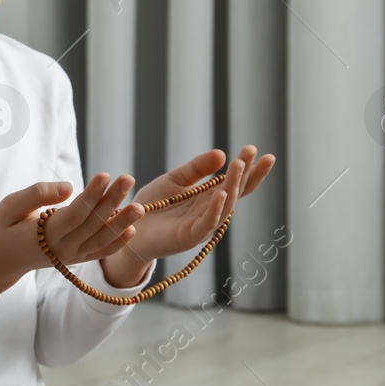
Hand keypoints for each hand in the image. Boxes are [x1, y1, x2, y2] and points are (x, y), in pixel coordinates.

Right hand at [0, 173, 140, 300]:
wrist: (2, 259)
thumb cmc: (4, 227)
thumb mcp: (10, 207)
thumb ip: (36, 194)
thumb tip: (68, 187)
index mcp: (46, 235)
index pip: (76, 213)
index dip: (92, 195)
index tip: (105, 174)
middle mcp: (64, 249)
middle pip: (94, 224)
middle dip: (112, 200)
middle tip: (128, 178)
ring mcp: (73, 256)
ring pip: (102, 239)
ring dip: (123, 223)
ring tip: (140, 206)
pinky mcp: (77, 258)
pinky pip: (101, 252)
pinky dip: (117, 243)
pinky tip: (131, 229)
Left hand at [99, 145, 275, 286]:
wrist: (129, 225)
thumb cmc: (153, 205)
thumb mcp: (175, 179)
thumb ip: (196, 168)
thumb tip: (222, 154)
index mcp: (209, 197)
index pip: (235, 182)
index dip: (248, 168)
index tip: (255, 149)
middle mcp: (211, 211)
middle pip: (236, 192)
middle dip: (246, 173)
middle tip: (252, 151)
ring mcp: (203, 225)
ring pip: (225, 206)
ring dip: (233, 185)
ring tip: (238, 165)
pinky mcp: (190, 236)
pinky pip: (207, 223)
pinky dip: (216, 209)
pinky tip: (222, 193)